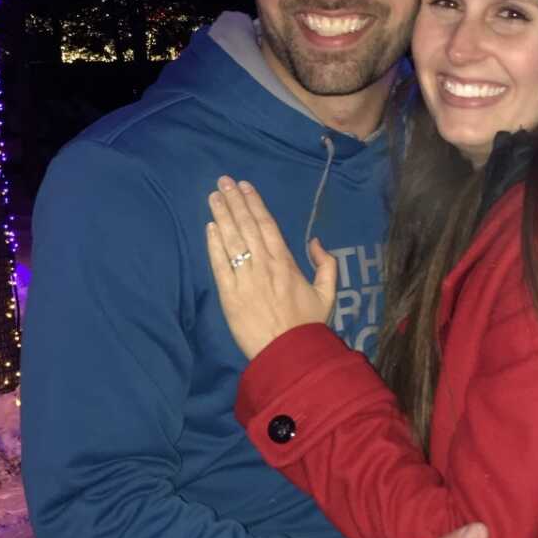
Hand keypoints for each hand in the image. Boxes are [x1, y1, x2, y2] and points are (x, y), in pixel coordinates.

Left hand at [207, 178, 336, 358]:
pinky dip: (214, 245)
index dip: (255, 204)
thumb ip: (326, 264)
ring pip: (232, 241)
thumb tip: (315, 242)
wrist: (290, 354)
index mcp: (287, 263)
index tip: (245, 186)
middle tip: (223, 182)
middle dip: (235, 202)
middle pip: (247, 227)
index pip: (267, 225)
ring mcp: (246, 280)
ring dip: (222, 216)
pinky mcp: (230, 296)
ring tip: (214, 196)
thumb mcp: (327, 294)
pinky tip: (210, 227)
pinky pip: (220, 265)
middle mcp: (265, 266)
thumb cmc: (308, 326)